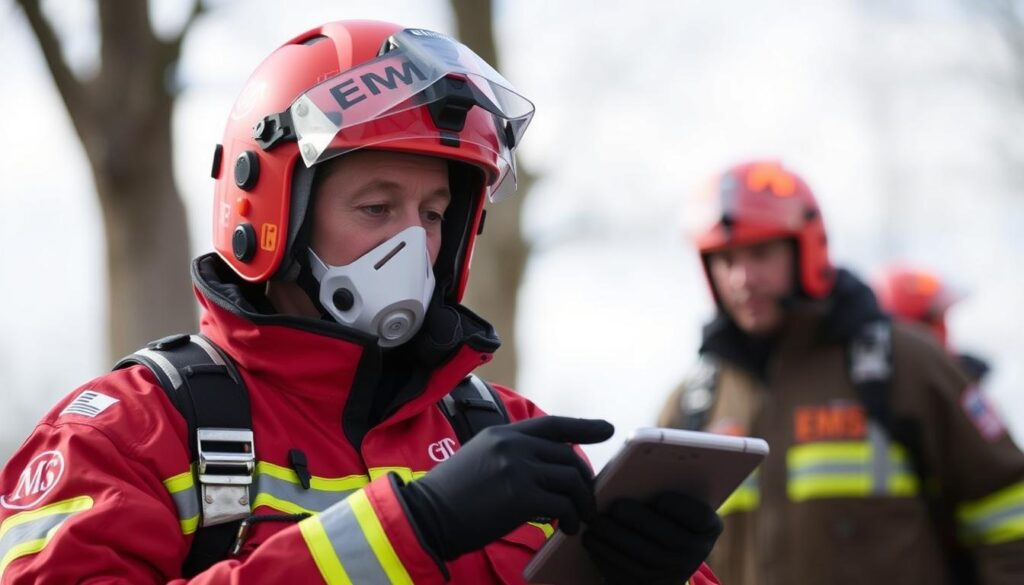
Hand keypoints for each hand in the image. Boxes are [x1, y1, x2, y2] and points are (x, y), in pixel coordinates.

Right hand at [398, 416, 613, 559]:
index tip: (607, 429)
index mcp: (502, 434)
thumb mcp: (477, 460)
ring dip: (582, 502)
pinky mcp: (521, 497)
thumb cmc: (448, 498)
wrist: (425, 518)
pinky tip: (567, 529)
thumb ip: (508, 457)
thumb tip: (543, 470)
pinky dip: (571, 519)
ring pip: (571, 480)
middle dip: (583, 480)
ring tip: (579, 520)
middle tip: (587, 500)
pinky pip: (563, 506)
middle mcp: (512, 445)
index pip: (552, 424)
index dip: (583, 426)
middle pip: (567, 456)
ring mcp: (517, 469)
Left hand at [582, 492, 721, 584]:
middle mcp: (696, 553)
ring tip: (596, 521)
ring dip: (617, 538)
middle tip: (617, 507)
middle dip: (640, 522)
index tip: (660, 499)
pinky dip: (606, 555)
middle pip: (669, 539)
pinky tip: (591, 539)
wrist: (658, 559)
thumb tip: (632, 466)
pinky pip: (627, 572)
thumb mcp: (670, 504)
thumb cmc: (660, 515)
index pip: (701, 516)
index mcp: (707, 526)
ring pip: (644, 558)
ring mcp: (673, 574)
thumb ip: (658, 487)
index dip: (682, 508)